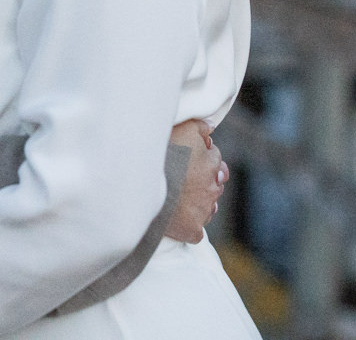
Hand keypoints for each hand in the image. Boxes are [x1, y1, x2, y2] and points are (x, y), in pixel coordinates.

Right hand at [164, 118, 228, 242]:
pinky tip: (178, 218)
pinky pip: (196, 230)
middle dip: (204, 179)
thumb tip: (212, 127)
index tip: (186, 156)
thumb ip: (200, 126)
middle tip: (184, 177)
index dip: (200, 155)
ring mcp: (203, 210)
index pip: (214, 157)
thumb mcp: (182, 128)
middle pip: (215, 182)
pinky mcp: (192, 230)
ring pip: (208, 206)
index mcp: (212, 162)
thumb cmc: (162, 152)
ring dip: (199, 202)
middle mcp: (212, 187)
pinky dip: (190, 225)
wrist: (140, 183)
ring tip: (180, 197)